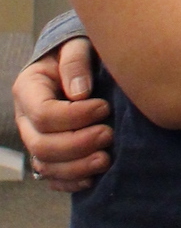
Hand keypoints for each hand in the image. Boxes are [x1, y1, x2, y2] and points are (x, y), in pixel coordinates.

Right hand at [15, 38, 110, 192]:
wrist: (76, 64)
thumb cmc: (78, 53)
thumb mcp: (76, 46)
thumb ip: (75, 62)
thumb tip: (80, 93)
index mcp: (28, 89)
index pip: (43, 113)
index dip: (75, 116)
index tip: (105, 107)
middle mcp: (26, 119)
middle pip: (41, 145)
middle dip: (77, 144)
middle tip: (108, 134)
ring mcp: (35, 139)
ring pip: (45, 165)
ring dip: (77, 167)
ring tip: (106, 159)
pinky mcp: (48, 154)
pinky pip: (51, 178)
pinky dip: (70, 182)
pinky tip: (93, 178)